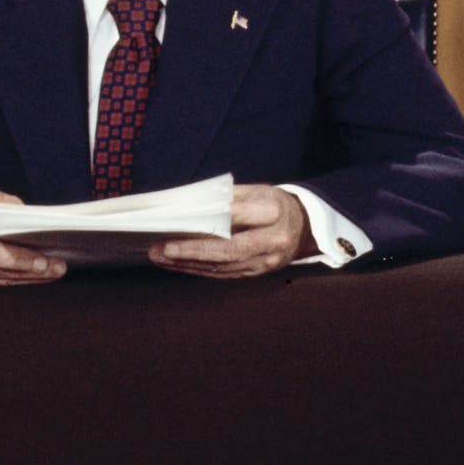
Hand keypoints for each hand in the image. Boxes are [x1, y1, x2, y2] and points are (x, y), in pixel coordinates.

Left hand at [148, 184, 312, 278]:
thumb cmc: (273, 204)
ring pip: (222, 266)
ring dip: (188, 264)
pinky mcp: (257, 273)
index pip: (238, 215)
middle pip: (228, 249)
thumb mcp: (257, 190)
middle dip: (191, 251)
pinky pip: (224, 274)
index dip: (209, 220)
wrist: (304, 227)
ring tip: (160, 257)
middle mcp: (273, 241)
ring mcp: (266, 261)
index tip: (179, 220)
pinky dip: (198, 269)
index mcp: (274, 212)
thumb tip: (190, 204)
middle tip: (161, 249)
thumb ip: (227, 196)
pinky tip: (178, 264)